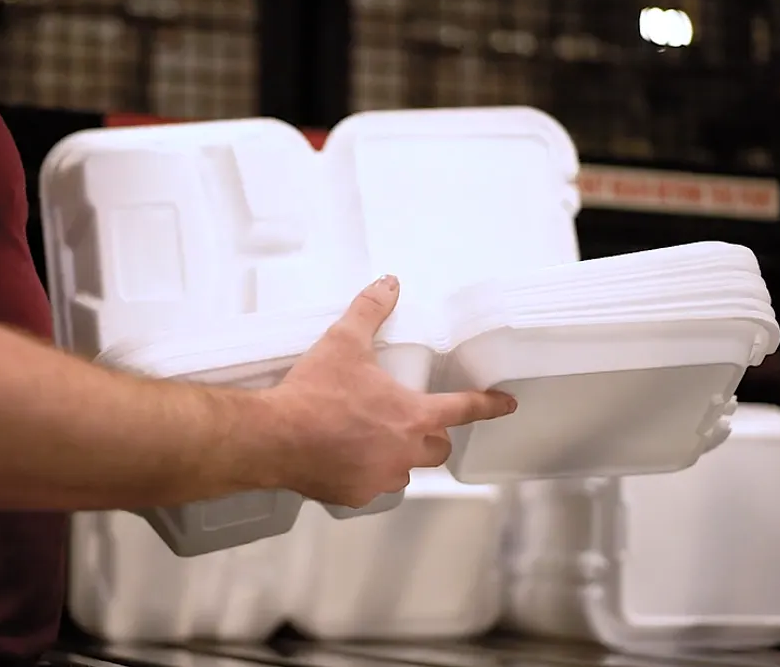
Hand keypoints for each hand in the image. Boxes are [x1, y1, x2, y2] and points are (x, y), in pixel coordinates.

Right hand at [266, 274, 516, 507]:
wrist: (273, 436)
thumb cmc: (314, 391)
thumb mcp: (344, 342)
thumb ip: (370, 310)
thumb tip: (388, 283)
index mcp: (413, 415)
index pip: (464, 408)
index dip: (489, 404)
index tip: (506, 404)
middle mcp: (405, 452)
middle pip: (438, 449)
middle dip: (432, 436)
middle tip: (410, 421)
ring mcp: (381, 478)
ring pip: (404, 470)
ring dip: (397, 456)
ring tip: (370, 439)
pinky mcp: (356, 495)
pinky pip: (371, 486)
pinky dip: (364, 473)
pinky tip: (343, 457)